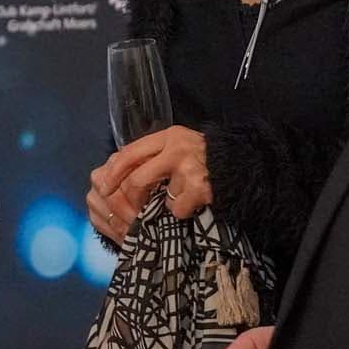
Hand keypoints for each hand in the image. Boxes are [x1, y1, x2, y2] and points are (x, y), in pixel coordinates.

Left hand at [86, 124, 210, 242]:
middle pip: (138, 178)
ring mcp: (189, 169)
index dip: (113, 172)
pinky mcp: (200, 189)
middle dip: (132, 198)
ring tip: (178, 198)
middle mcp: (177, 149)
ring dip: (165, 203)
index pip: (129, 153)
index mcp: (168, 136)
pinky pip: (178, 209)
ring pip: (159, 196)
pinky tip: (192, 204)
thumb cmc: (205, 160)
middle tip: (132, 208)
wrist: (244, 167)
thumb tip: (117, 169)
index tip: (104, 186)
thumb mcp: (178, 147)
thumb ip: (154, 154)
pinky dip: (182, 211)